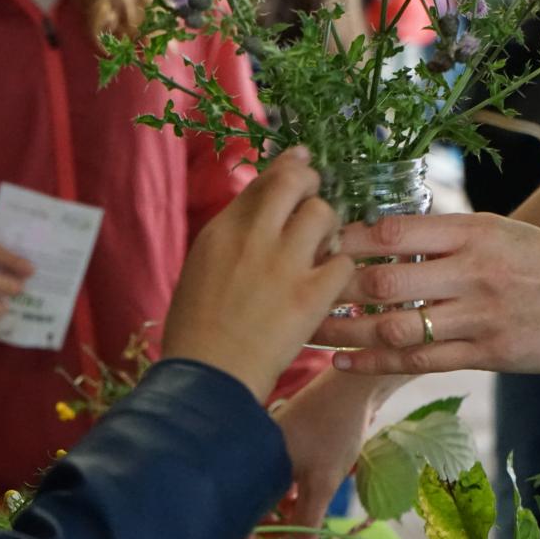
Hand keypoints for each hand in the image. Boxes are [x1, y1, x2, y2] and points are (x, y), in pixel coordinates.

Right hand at [163, 148, 354, 401]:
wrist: (207, 380)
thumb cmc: (195, 334)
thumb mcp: (200, 271)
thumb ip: (229, 240)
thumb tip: (255, 218)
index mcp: (221, 231)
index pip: (262, 181)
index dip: (287, 167)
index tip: (301, 158)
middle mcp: (253, 237)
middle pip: (295, 181)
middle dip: (312, 183)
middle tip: (317, 199)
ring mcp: (284, 264)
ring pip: (324, 215)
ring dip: (330, 229)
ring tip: (324, 249)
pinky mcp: (311, 296)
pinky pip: (344, 263)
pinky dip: (342, 271)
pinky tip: (332, 285)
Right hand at [235, 367, 396, 538]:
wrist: (352, 385)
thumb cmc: (335, 429)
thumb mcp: (322, 483)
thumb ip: (304, 527)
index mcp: (254, 463)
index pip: (238, 517)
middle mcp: (252, 455)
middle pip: (245, 507)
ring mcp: (264, 449)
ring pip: (260, 495)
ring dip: (273, 523)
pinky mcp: (279, 446)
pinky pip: (271, 482)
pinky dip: (281, 502)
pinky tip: (294, 514)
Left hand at [311, 213, 539, 374]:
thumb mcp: (501, 232)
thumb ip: (448, 236)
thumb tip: (386, 234)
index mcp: (474, 230)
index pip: (394, 229)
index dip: (347, 238)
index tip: (313, 241)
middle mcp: (474, 270)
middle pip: (385, 279)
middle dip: (333, 287)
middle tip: (292, 289)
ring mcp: (482, 316)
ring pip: (397, 326)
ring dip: (345, 332)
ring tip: (305, 330)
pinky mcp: (492, 355)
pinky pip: (421, 363)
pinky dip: (375, 364)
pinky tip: (342, 363)